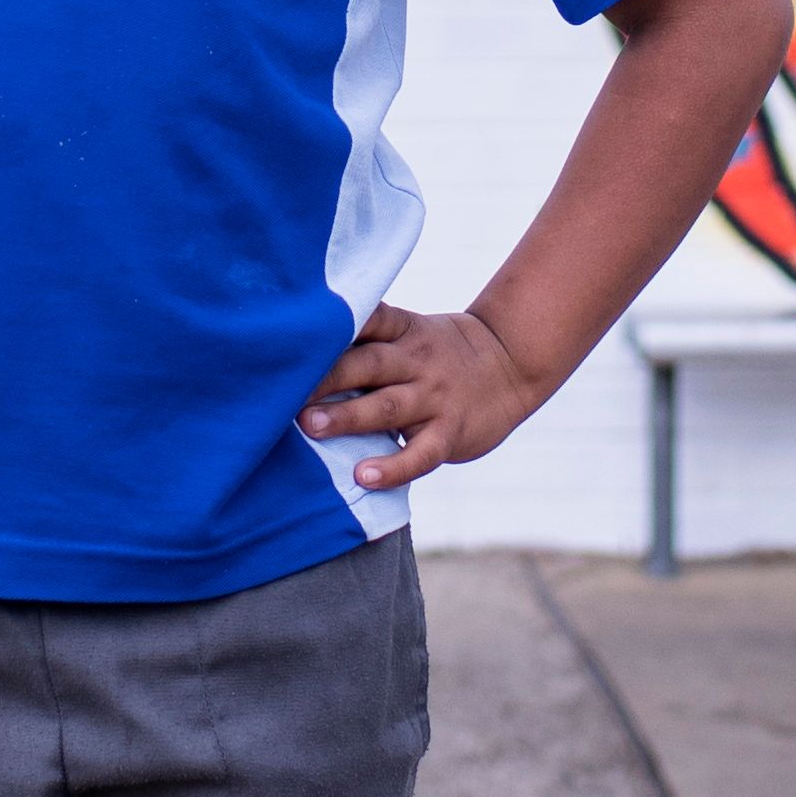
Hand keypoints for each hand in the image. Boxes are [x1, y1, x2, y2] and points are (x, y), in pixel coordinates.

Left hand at [298, 302, 558, 492]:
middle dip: (325, 377)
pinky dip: (393, 466)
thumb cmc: (440, 353)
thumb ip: (368, 343)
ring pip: (387, 406)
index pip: (367, 321)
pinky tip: (365, 476)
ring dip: (347, 416)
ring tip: (310, 426)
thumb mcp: (411, 333)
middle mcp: (417, 361)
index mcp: (404, 331)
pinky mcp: (450, 432)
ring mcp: (435, 397)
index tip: (290, 336)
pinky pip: (420, 454)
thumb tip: (299, 357)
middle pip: (367, 364)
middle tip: (284, 392)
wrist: (511, 364)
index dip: (331, 327)